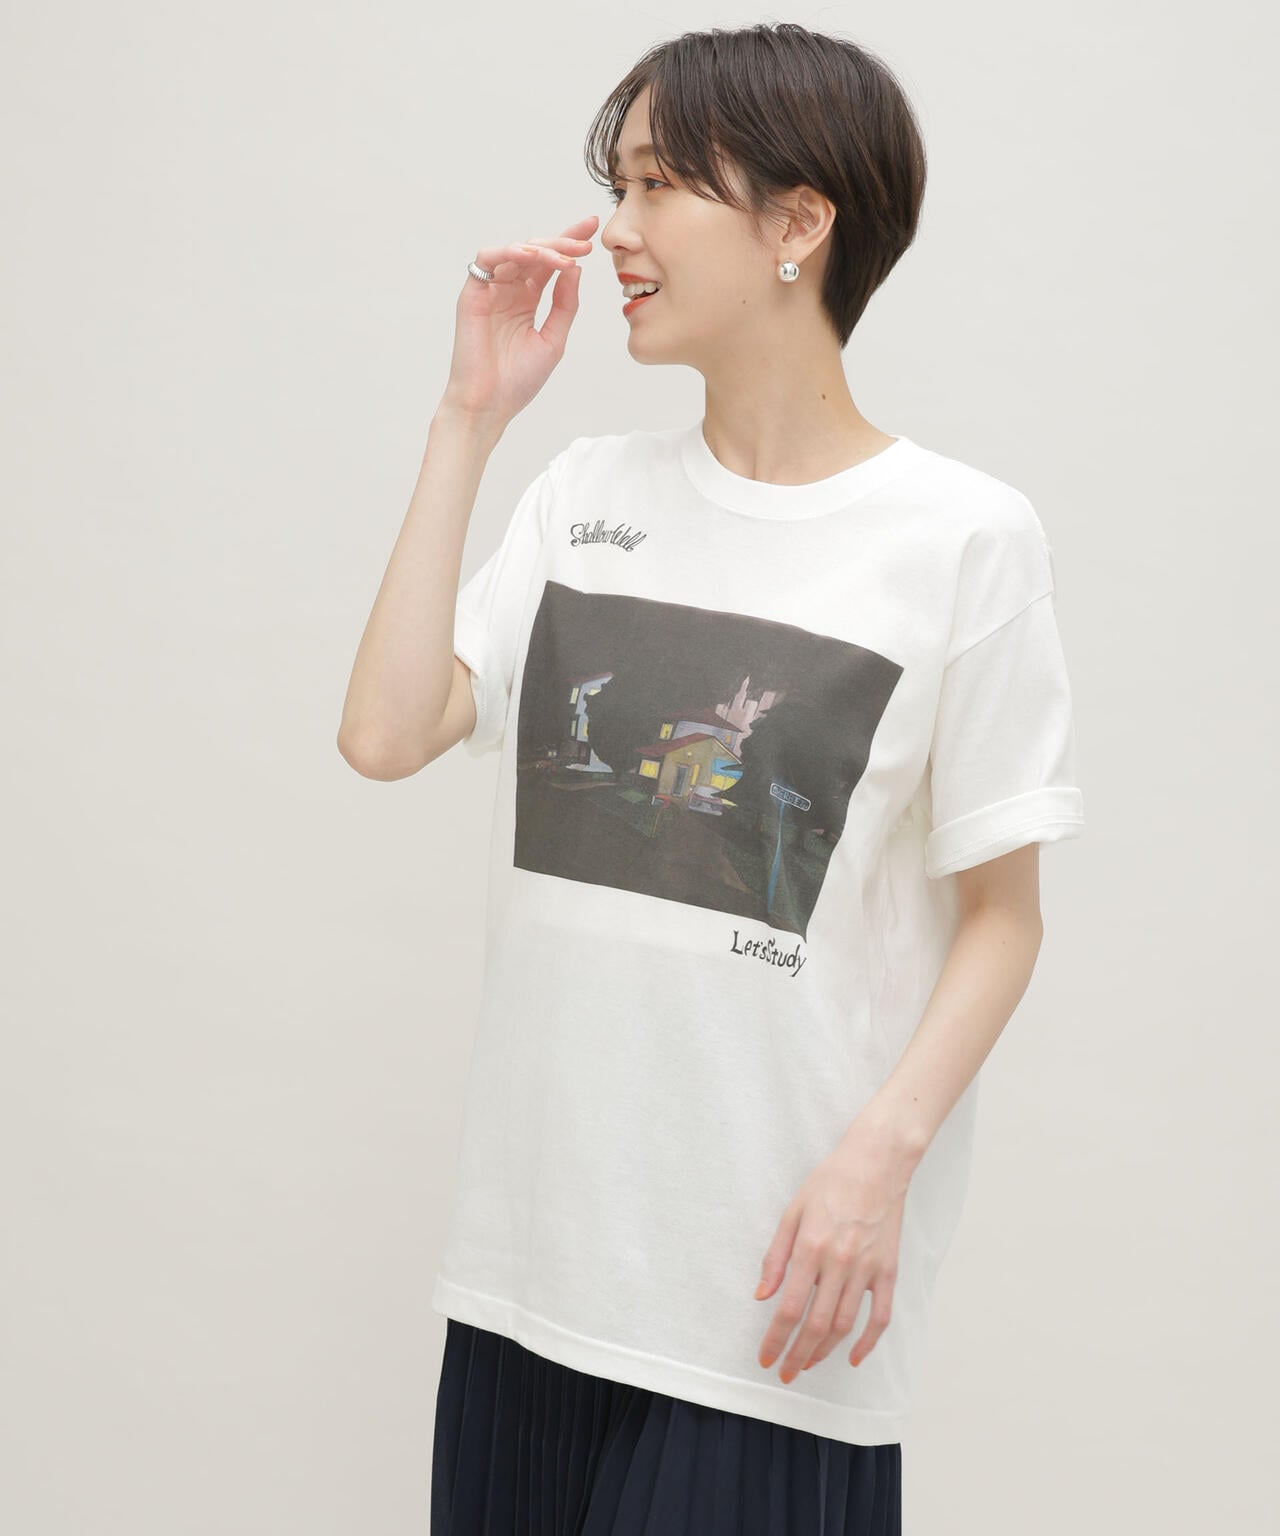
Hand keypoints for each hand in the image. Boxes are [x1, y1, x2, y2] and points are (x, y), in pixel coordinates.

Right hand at [441, 215, 598, 428]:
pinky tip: (532, 258)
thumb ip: (565, 304)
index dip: (568, 242)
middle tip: (585, 244)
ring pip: (515, 251)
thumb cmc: (518, 380)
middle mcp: (508, 290)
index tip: (593, 229)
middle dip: (561, 243)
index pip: (549, 263)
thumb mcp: (553, 339)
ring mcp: (490, 290)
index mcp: (526, 300)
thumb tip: (576, 268)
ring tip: (564, 258)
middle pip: (535, 252)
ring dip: (541, 249)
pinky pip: (488, 260)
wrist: (489, 405)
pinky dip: (510, 252)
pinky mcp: (473, 294)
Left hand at [754, 1114, 916, 1381]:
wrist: (876, 1163)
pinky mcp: (888, 1270)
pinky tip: (852, 1357)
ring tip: (807, 1364)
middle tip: (784, 1373)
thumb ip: (776, 1256)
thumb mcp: (792, 1211)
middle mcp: (839, 1262)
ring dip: (824, 1351)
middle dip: (797, 1354)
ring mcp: (867, 1269)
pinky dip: (868, 1342)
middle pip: (815, 1324)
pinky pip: (880, 1317)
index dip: (776, 1338)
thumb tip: (762, 1295)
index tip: (765, 1357)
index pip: (789, 1308)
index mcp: (811, 1247)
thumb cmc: (830, 1182)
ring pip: (844, 1325)